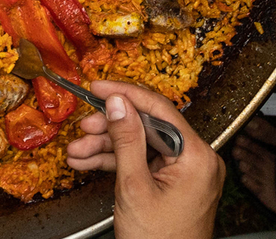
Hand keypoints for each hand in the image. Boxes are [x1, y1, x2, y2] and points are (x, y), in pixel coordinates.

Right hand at [65, 81, 221, 238]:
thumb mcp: (134, 187)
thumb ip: (126, 140)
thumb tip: (118, 103)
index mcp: (196, 156)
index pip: (159, 110)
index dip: (126, 94)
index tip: (99, 88)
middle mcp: (197, 160)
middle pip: (149, 127)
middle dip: (110, 128)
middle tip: (84, 127)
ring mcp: (186, 172)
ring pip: (142, 145)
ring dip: (107, 147)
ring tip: (78, 151)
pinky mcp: (175, 183)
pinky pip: (145, 162)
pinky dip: (118, 162)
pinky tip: (90, 162)